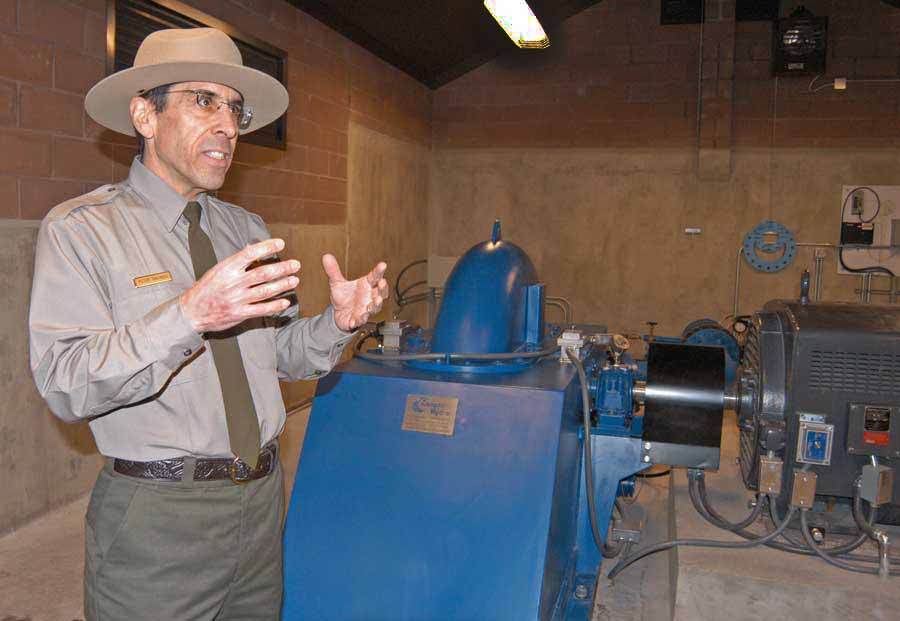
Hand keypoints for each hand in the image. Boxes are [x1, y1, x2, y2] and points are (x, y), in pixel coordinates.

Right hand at [180, 239, 300, 332]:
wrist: (191, 311)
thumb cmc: (207, 288)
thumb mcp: (218, 270)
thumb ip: (237, 261)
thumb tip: (252, 247)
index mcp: (227, 269)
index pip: (250, 254)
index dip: (266, 247)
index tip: (280, 243)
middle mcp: (233, 283)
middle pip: (262, 273)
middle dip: (282, 268)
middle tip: (296, 264)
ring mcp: (237, 299)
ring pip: (265, 291)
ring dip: (282, 285)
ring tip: (294, 280)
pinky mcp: (239, 314)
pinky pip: (261, 309)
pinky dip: (274, 306)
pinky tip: (285, 302)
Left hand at [322, 254, 388, 331]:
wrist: (339, 313)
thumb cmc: (344, 297)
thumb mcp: (337, 283)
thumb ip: (333, 270)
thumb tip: (326, 257)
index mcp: (366, 285)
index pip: (375, 277)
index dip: (379, 271)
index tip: (383, 265)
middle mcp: (369, 297)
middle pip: (381, 292)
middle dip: (383, 288)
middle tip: (382, 282)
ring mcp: (365, 309)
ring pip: (375, 307)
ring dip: (377, 304)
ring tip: (377, 300)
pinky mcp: (358, 319)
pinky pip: (360, 320)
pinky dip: (360, 319)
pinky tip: (358, 318)